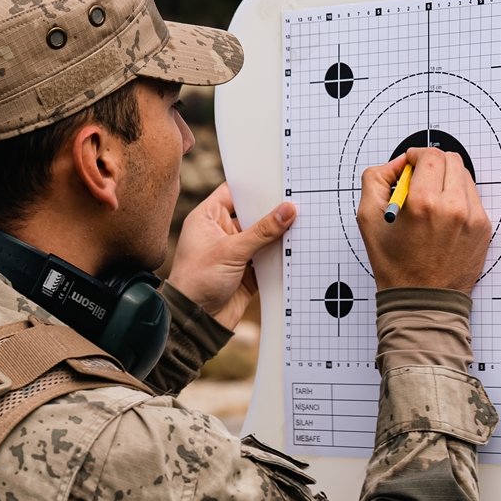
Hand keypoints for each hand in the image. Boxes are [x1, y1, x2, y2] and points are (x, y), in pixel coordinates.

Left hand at [167, 183, 295, 328]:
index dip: (253, 187)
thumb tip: (287, 210)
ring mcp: (235, 252)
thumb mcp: (231, 251)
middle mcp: (221, 232)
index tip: (277, 180)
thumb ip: (262, 231)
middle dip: (273, 211)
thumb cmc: (197, 281)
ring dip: (279, 235)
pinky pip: (268, 259)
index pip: (232, 193)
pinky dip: (280, 256)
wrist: (196, 320)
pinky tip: (298, 248)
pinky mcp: (247, 271)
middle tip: (298, 201)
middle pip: (252, 215)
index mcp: (208, 218)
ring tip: (304, 222)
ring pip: (263, 237)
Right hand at [355, 147, 489, 293]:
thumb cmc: (395, 265)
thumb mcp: (368, 219)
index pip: (429, 155)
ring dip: (446, 179)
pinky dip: (458, 197)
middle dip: (431, 164)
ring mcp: (473, 217)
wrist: (422, 300)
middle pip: (450, 159)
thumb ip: (376, 179)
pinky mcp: (484, 227)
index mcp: (423, 203)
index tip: (408, 165)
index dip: (415, 155)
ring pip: (464, 175)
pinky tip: (443, 216)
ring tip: (430, 201)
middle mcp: (453, 207)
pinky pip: (473, 196)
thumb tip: (397, 164)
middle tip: (418, 181)